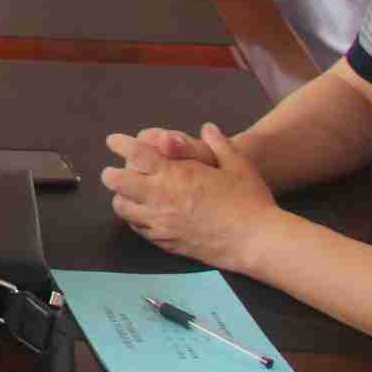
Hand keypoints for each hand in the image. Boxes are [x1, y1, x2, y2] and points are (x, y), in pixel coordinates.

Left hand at [103, 123, 279, 270]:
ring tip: (130, 193)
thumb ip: (218, 143)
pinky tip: (144, 214)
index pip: (135, 154)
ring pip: (123, 208)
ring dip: (122, 197)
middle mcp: (161, 198)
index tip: (114, 141)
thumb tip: (207, 127)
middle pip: (117, 182)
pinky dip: (135, 218)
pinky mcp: (166, 243)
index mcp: (176, 174)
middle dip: (113, 173)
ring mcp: (161, 223)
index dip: (121, 144)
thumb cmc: (250, 199)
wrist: (258, 241)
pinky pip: (138, 229)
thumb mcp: (238, 164)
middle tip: (116, 170)